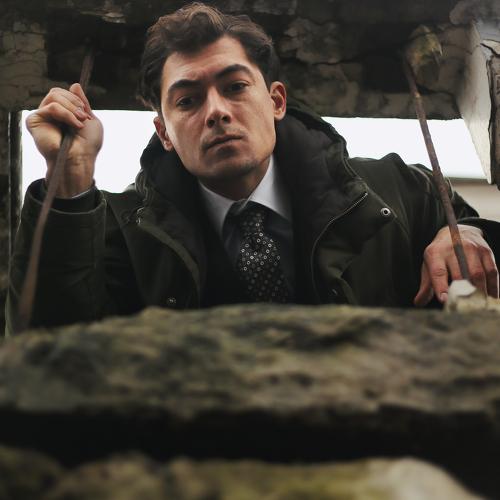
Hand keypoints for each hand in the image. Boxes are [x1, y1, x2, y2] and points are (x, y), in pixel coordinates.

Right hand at [26, 83, 102, 197]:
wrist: (80, 158)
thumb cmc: (87, 144)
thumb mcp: (91, 120)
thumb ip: (82, 103)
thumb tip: (74, 84)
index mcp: (63, 113)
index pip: (64, 94)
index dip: (76, 100)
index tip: (87, 114)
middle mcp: (51, 114)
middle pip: (57, 92)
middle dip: (74, 102)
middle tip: (84, 117)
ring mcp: (42, 117)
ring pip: (54, 96)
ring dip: (71, 108)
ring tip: (79, 122)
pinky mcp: (34, 121)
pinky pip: (51, 107)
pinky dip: (65, 114)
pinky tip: (74, 125)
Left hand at [414, 224, 498, 305]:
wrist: (458, 231)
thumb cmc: (440, 254)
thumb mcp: (429, 265)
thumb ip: (426, 285)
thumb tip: (418, 303)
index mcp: (435, 253)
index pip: (438, 272)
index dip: (441, 286)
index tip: (444, 300)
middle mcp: (453, 249)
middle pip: (460, 274)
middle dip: (462, 293)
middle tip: (464, 308)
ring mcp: (471, 248)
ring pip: (478, 274)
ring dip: (480, 292)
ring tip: (479, 305)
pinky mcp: (486, 251)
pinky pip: (492, 271)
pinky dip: (493, 286)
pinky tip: (492, 297)